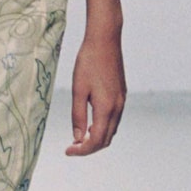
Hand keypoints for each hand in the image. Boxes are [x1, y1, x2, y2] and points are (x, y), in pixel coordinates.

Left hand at [66, 35, 125, 155]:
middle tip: (72, 147)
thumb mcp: (78, 90)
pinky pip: (114, 120)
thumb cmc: (88, 62)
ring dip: (97, 138)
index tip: (68, 151)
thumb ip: (78, 116)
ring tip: (79, 137)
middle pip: (106, 139)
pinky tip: (90, 123)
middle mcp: (117, 107)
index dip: (82, 150)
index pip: (96, 140)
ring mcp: (122, 101)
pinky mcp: (121, 95)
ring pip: (112, 131)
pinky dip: (103, 127)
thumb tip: (77, 137)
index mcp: (106, 108)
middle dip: (89, 148)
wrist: (105, 40)